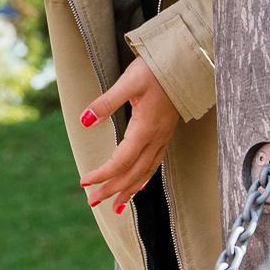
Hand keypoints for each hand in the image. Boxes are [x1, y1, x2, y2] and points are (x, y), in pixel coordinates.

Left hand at [78, 58, 179, 213]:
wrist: (184, 62)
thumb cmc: (156, 69)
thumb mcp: (128, 82)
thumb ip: (106, 103)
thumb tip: (85, 120)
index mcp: (145, 129)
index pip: (120, 162)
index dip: (102, 175)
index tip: (84, 183)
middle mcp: (156, 138)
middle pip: (132, 173)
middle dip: (112, 190)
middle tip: (92, 202)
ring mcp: (163, 138)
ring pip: (145, 172)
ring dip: (129, 190)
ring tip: (116, 207)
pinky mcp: (166, 134)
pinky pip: (155, 163)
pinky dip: (144, 178)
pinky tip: (139, 185)